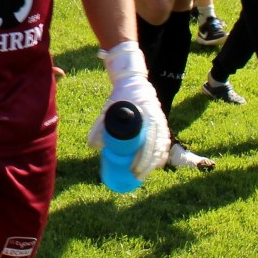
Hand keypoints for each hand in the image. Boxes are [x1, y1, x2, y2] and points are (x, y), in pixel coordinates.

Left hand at [87, 42, 169, 178]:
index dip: (142, 159)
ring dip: (156, 162)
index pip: (148, 143)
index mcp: (146, 115)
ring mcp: (161, 120)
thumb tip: (92, 146)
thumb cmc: (120, 96)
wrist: (132, 81)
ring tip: (145, 173)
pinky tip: (158, 164)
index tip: (134, 170)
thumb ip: (100, 126)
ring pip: (162, 146)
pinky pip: (165, 141)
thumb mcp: (108, 109)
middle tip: (137, 176)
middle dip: (148, 166)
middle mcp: (156, 119)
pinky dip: (162, 153)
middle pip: (156, 148)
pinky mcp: (161, 122)